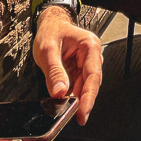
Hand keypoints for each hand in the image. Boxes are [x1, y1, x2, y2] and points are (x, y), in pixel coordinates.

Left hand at [33, 6, 102, 124]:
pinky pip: (77, 86)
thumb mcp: (48, 49)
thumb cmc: (51, 31)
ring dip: (76, 98)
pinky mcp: (79, 70)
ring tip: (67, 109)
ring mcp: (86, 63)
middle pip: (91, 84)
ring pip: (84, 87)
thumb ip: (54, 71)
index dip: (89, 96)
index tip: (83, 112)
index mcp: (90, 46)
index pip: (93, 75)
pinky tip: (65, 101)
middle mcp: (92, 55)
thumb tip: (59, 92)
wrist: (50, 24)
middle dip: (83, 101)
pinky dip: (71, 94)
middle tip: (74, 116)